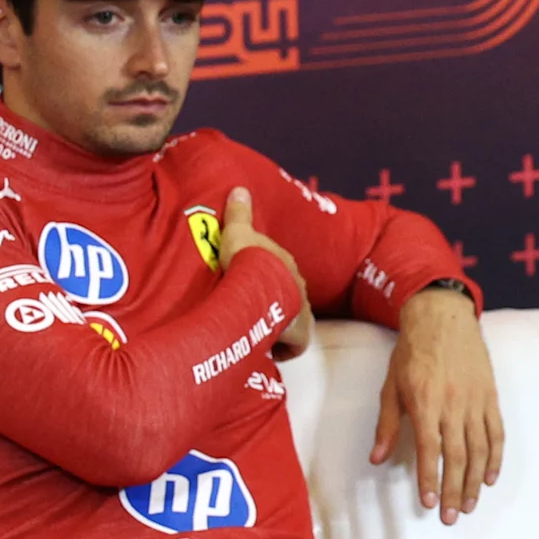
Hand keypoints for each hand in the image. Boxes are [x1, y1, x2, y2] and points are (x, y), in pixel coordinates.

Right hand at [217, 187, 310, 354]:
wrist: (260, 287)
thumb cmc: (247, 260)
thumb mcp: (236, 232)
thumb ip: (237, 214)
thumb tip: (239, 188)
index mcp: (286, 264)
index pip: (281, 272)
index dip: (268, 280)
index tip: (253, 288)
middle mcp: (299, 286)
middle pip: (291, 296)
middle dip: (277, 305)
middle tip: (254, 314)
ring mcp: (303, 310)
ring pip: (294, 320)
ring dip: (280, 327)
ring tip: (259, 335)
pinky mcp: (300, 333)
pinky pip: (294, 343)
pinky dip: (282, 347)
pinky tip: (266, 350)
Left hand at [376, 287, 504, 522]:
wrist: (443, 318)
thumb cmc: (413, 353)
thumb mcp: (392, 387)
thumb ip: (387, 425)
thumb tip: (377, 459)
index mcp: (426, 402)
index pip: (430, 450)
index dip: (430, 479)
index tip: (428, 503)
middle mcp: (453, 404)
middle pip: (458, 456)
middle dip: (453, 490)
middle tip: (450, 516)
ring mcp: (475, 401)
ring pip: (480, 449)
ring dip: (474, 481)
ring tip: (468, 505)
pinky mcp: (490, 396)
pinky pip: (496, 432)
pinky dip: (495, 457)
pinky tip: (489, 477)